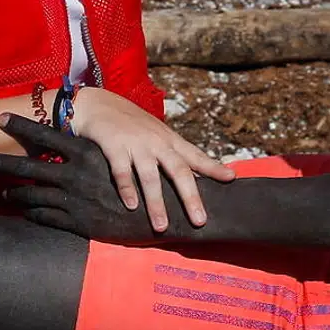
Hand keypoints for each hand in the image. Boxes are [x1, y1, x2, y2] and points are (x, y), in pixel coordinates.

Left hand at [0, 115, 201, 242]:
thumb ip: (99, 149)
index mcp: (85, 153)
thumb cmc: (146, 180)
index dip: (20, 126)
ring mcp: (73, 200)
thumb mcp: (121, 156)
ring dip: (13, 193)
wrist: (164, 213)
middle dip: (0, 163)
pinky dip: (32, 214)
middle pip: (27, 167)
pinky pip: (45, 218)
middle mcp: (74, 174)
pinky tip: (25, 212)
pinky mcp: (77, 222)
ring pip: (31, 195)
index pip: (45, 134)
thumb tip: (86, 138)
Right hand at [66, 87, 231, 230]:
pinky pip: (121, 171)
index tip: (231, 178)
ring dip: (156, 203)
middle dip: (190, 197)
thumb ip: (172, 153)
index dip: (213, 167)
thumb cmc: (130, 123)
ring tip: (161, 226)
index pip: (195, 156)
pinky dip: (126, 189)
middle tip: (199, 220)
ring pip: (150, 176)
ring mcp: (136, 144)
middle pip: (178, 170)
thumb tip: (194, 176)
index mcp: (169, 140)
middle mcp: (156, 142)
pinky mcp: (114, 146)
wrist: (97, 103)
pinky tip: (131, 206)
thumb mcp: (156, 133)